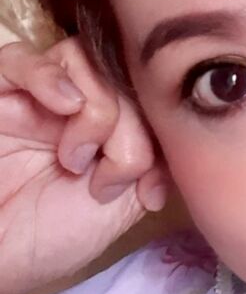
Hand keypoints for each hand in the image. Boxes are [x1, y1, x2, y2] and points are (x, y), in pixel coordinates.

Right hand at [0, 38, 167, 293]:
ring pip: (83, 57)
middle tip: (107, 177)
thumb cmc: (54, 236)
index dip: (157, 119)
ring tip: (76, 160)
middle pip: (121, 70)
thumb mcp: (125, 200)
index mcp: (111, 119)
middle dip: (128, 126)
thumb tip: (178, 125)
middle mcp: (76, 99)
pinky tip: (66, 106)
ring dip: (95, 109)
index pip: (147, 85)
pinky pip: (20, 58)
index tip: (149, 180)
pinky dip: (49, 76)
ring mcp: (37, 94)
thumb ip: (155, 156)